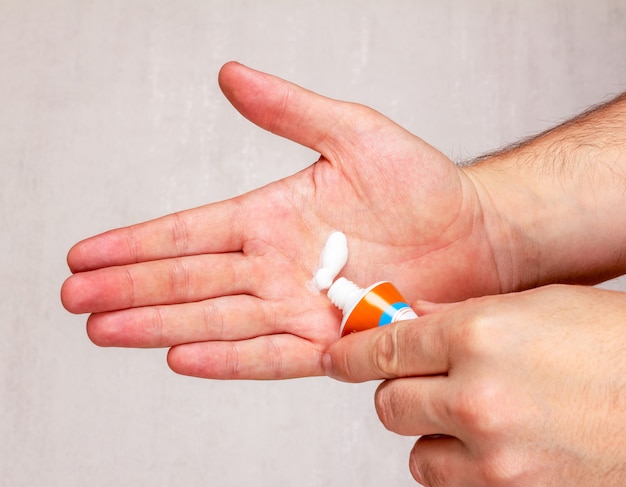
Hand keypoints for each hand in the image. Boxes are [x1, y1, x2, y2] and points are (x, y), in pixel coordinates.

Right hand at [61, 62, 500, 378]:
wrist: (477, 234)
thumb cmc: (424, 184)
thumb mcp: (353, 131)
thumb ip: (289, 111)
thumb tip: (231, 76)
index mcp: (273, 216)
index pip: (189, 232)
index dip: (135, 243)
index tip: (86, 254)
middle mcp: (277, 264)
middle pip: (189, 280)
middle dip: (129, 288)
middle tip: (75, 299)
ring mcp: (301, 305)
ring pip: (217, 318)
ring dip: (160, 324)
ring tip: (107, 330)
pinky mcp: (333, 338)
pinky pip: (271, 352)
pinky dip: (227, 356)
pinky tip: (181, 356)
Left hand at [326, 285, 625, 485]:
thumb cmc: (615, 348)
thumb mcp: (535, 309)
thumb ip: (465, 321)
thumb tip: (413, 328)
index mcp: (479, 334)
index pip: (384, 347)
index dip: (352, 353)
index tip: (338, 358)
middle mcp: (478, 396)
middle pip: (390, 405)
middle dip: (399, 393)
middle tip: (422, 385)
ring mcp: (496, 456)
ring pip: (419, 456)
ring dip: (434, 438)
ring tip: (472, 421)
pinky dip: (465, 470)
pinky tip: (499, 447)